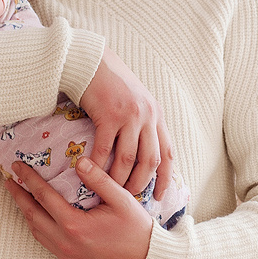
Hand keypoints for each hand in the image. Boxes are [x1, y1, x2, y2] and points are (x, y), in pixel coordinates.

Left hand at [7, 157, 153, 258]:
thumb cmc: (136, 230)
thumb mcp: (121, 199)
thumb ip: (99, 179)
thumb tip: (79, 161)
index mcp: (75, 225)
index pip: (43, 196)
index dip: (28, 179)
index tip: (17, 166)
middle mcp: (65, 241)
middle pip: (32, 215)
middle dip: (18, 196)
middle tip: (9, 179)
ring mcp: (66, 254)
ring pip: (36, 231)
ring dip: (25, 212)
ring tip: (20, 195)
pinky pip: (45, 241)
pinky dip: (37, 226)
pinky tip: (38, 216)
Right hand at [79, 47, 173, 200]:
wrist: (92, 60)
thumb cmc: (110, 82)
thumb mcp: (136, 100)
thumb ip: (142, 122)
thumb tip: (140, 150)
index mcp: (157, 115)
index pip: (168, 153)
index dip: (165, 178)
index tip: (160, 197)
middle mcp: (148, 116)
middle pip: (150, 161)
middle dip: (140, 184)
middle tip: (128, 198)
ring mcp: (130, 116)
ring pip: (127, 159)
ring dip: (118, 179)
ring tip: (108, 191)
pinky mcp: (109, 114)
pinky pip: (104, 148)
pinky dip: (97, 165)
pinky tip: (89, 174)